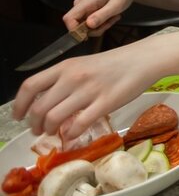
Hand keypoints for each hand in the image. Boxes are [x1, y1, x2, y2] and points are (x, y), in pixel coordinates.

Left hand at [12, 45, 159, 140]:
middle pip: (40, 107)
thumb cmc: (114, 63)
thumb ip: (64, 80)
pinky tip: (72, 136)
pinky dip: (71, 134)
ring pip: (55, 118)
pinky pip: (79, 124)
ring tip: (54, 132)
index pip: (30, 86)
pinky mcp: (106, 103)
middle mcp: (73, 78)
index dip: (19, 105)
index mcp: (65, 67)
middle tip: (38, 130)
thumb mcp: (83, 65)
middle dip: (35, 124)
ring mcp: (89, 91)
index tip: (19, 116)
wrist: (143, 59)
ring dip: (50, 130)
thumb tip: (48, 103)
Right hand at [63, 0, 142, 36]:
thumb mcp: (116, 5)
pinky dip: (102, 23)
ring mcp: (84, 8)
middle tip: (110, 22)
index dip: (75, 30)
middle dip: (95, 29)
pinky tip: (111, 16)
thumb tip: (88, 25)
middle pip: (78, 26)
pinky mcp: (89, 10)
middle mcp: (81, 4)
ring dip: (100, 26)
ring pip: (86, 27)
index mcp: (85, 1)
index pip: (69, 19)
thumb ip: (102, 15)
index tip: (89, 36)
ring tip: (113, 17)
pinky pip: (91, 23)